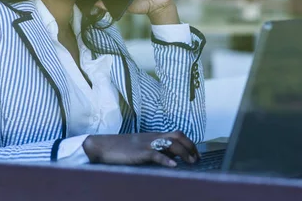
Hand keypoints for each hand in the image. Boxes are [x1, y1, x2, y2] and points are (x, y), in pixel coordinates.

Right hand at [82, 131, 199, 166]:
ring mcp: (147, 144)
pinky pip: (156, 154)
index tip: (196, 154)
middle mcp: (153, 137)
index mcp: (154, 135)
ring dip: (183, 152)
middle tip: (197, 159)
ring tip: (191, 162)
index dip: (189, 143)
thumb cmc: (121, 148)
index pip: (177, 134)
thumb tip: (171, 157)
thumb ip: (155, 149)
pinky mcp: (140, 152)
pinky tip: (174, 166)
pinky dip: (166, 160)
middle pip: (178, 135)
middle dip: (190, 146)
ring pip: (171, 143)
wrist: (104, 145)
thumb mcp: (141, 147)